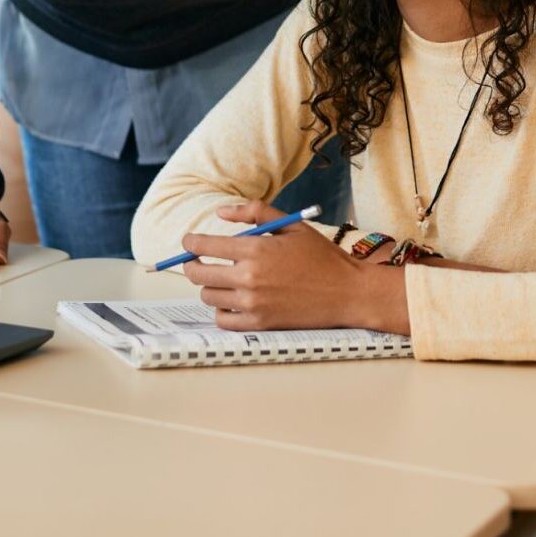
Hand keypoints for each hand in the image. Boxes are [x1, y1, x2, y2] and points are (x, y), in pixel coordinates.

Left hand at [179, 200, 397, 331]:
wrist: (346, 293)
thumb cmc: (320, 257)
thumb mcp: (291, 225)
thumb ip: (254, 212)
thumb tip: (220, 212)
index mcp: (255, 249)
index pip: (204, 245)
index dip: (190, 243)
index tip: (188, 242)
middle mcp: (249, 277)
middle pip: (199, 273)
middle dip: (192, 264)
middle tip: (197, 261)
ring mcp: (252, 304)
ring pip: (208, 296)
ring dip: (210, 286)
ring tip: (222, 280)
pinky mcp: (259, 324)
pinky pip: (223, 319)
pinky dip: (222, 310)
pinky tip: (232, 301)